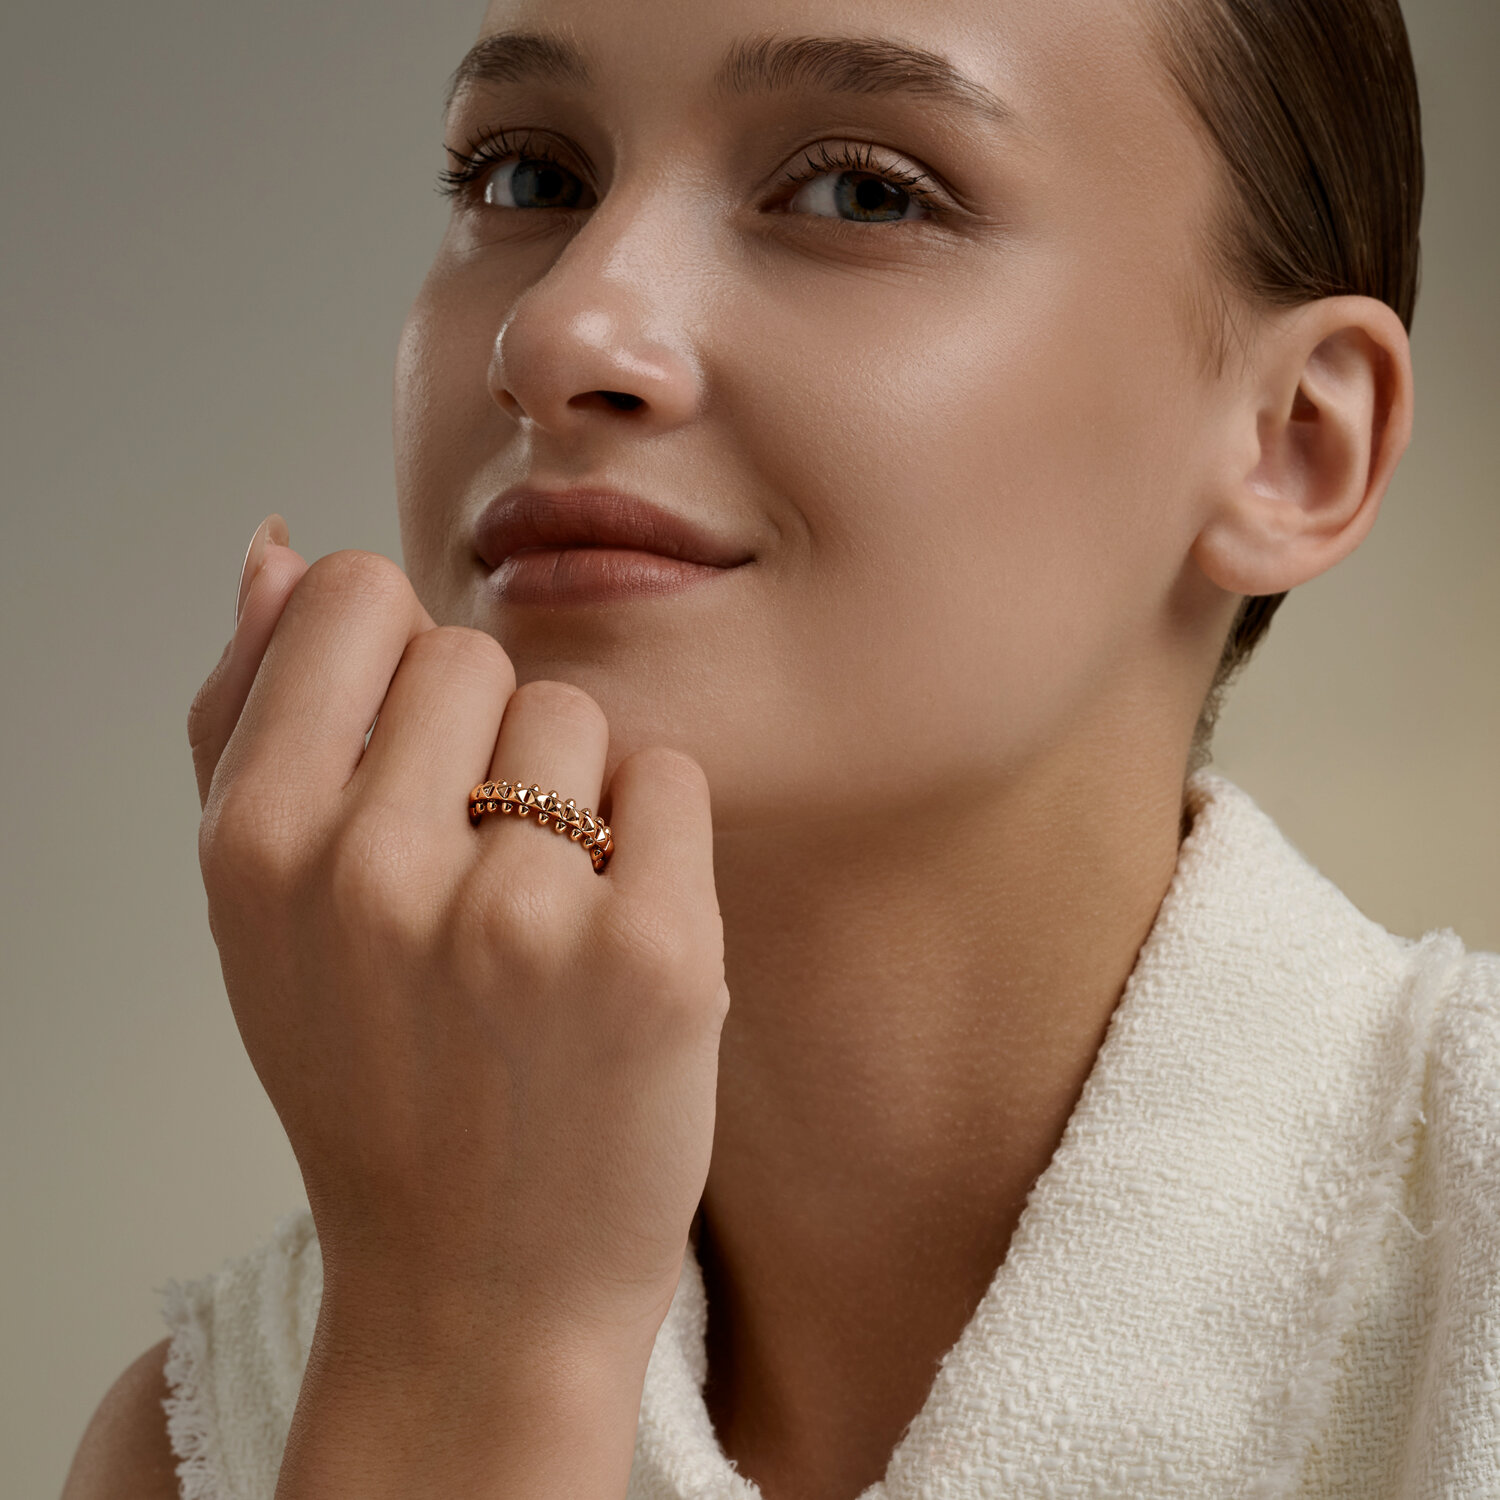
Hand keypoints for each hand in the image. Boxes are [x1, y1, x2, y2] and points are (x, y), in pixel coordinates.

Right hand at [187, 529, 729, 1365]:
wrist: (480, 1286)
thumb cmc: (372, 1078)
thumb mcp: (263, 911)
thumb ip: (250, 716)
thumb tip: (276, 548)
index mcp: (258, 840)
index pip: (359, 597)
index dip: (397, 666)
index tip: (411, 761)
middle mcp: (375, 868)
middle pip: (482, 654)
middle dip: (489, 744)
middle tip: (476, 877)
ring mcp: (518, 913)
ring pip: (583, 715)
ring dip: (574, 802)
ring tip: (540, 928)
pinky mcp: (652, 952)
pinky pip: (674, 782)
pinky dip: (658, 849)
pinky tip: (617, 947)